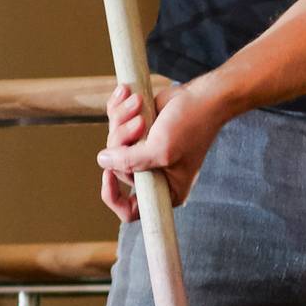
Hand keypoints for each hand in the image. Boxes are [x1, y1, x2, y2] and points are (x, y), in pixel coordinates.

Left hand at [94, 78, 225, 218]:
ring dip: (122, 119)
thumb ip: (130, 161)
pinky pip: (115, 123)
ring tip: (140, 106)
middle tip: (141, 124)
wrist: (202, 97)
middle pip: (117, 167)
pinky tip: (129, 95)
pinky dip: (119, 108)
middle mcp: (153, 173)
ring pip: (113, 143)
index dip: (113, 195)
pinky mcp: (138, 131)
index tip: (108, 175)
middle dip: (122, 140)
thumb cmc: (191, 126)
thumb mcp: (160, 150)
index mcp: (165, 189)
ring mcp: (144, 151)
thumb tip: (103, 161)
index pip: (130, 210)